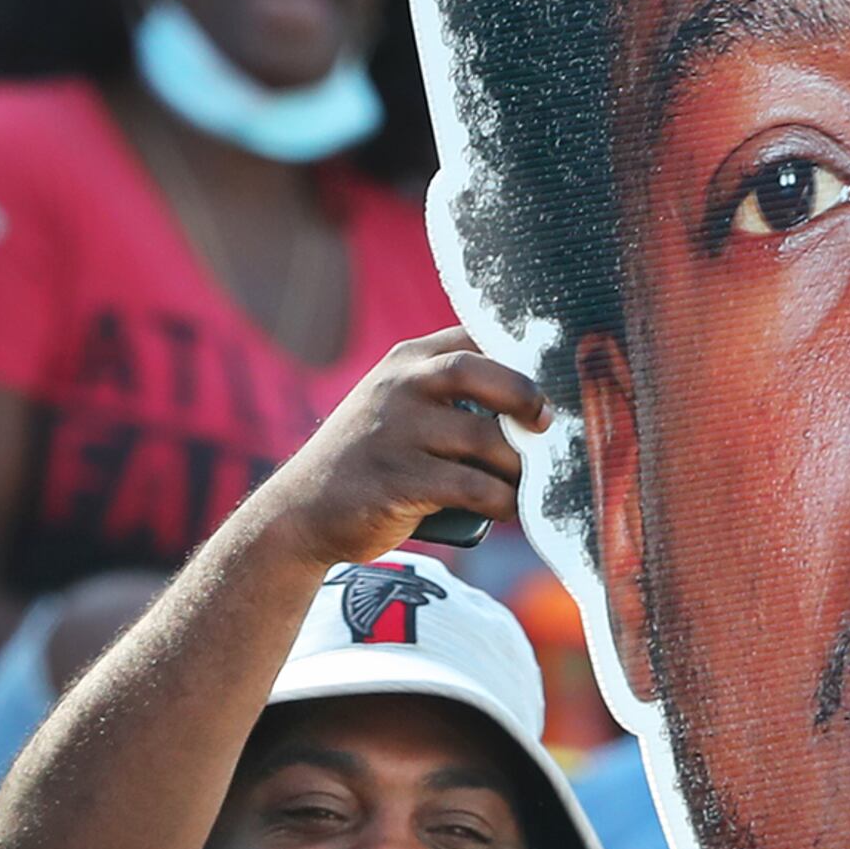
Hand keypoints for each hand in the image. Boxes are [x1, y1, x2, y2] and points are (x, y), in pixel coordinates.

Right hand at [254, 330, 540, 571]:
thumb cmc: (369, 461)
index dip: (517, 352)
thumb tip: (536, 402)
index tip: (548, 378)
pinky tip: (509, 508)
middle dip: (524, 395)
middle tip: (545, 423)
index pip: (471, 337)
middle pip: (476, 371)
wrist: (301, 511)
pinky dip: (502, 500)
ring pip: (484, 439)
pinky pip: (473, 487)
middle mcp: (398, 388)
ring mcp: (395, 433)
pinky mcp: (399, 481)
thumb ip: (444, 392)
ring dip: (517, 465)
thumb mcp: (394, 407)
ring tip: (526, 482)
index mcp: (403, 362)